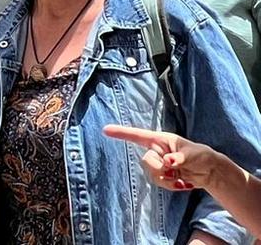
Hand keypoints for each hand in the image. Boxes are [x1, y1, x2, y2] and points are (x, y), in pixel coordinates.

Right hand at [106, 124, 237, 193]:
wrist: (209, 171)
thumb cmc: (201, 156)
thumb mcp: (194, 154)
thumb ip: (180, 158)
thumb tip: (168, 162)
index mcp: (160, 140)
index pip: (138, 136)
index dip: (121, 133)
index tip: (105, 130)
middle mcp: (156, 151)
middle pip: (146, 161)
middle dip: (159, 168)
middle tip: (174, 171)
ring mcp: (159, 164)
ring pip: (151, 174)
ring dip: (166, 179)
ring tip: (181, 179)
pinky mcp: (163, 176)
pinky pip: (159, 183)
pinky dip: (170, 186)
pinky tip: (182, 183)